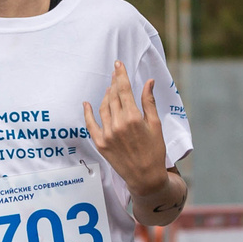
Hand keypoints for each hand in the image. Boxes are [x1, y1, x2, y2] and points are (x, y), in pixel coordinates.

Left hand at [82, 59, 172, 197]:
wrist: (145, 177)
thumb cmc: (155, 151)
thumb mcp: (156, 125)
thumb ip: (149, 102)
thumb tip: (148, 82)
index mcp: (134, 118)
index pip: (124, 90)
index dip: (120, 75)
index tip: (118, 64)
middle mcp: (118, 124)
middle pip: (113, 96)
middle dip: (114, 82)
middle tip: (115, 73)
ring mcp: (107, 134)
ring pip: (103, 107)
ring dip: (106, 95)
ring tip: (110, 89)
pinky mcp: (100, 143)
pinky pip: (90, 124)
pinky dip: (87, 112)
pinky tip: (87, 103)